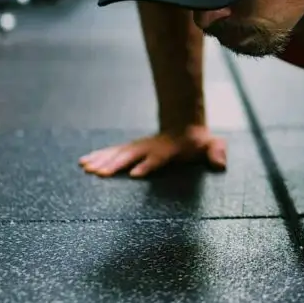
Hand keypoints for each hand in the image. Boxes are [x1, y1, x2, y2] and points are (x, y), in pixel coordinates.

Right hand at [78, 126, 226, 177]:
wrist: (184, 128)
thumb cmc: (198, 143)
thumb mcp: (212, 146)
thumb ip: (216, 153)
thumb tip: (221, 164)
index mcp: (168, 151)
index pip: (157, 159)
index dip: (147, 166)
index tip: (135, 174)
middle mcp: (149, 148)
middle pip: (131, 156)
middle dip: (115, 165)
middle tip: (99, 174)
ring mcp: (138, 148)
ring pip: (117, 154)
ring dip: (101, 161)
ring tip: (85, 168)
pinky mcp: (129, 150)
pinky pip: (111, 153)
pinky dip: (97, 157)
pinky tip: (83, 163)